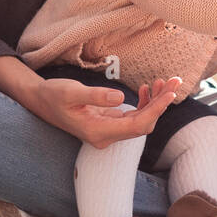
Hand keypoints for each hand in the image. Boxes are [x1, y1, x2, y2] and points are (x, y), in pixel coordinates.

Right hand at [27, 76, 181, 148]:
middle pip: (143, 124)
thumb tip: (120, 98)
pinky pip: (134, 117)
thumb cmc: (54, 95)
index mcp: (98, 132)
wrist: (41, 101)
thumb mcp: (72, 92)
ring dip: (155, 103)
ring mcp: (108, 131)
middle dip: (161, 104)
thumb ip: (96, 96)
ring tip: (166, 82)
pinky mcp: (109, 123)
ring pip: (141, 120)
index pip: (136, 126)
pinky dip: (144, 103)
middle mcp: (106, 136)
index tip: (170, 94)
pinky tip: (147, 89)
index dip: (156, 111)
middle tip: (175, 81)